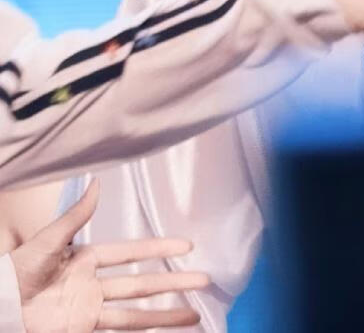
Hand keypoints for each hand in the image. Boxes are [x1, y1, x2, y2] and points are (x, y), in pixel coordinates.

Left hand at [11, 180, 208, 331]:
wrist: (1, 305)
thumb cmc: (18, 269)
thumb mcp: (48, 239)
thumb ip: (77, 216)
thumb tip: (97, 183)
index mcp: (87, 258)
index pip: (132, 252)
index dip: (159, 248)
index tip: (187, 247)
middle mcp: (95, 284)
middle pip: (143, 283)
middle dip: (174, 282)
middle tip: (205, 280)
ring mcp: (91, 309)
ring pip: (137, 312)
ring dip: (166, 314)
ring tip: (195, 315)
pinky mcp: (84, 328)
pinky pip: (120, 328)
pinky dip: (145, 330)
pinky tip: (164, 330)